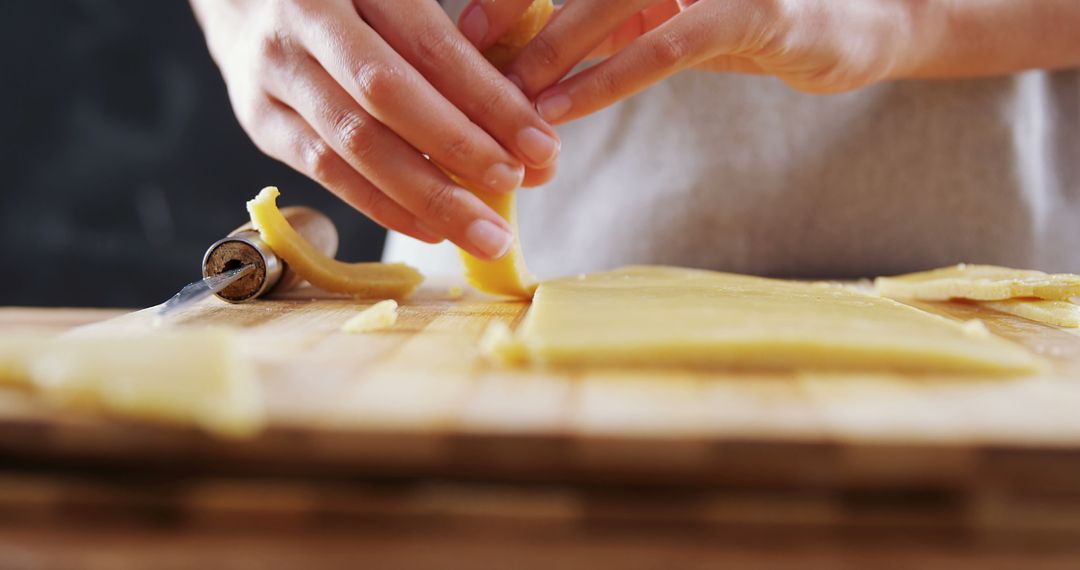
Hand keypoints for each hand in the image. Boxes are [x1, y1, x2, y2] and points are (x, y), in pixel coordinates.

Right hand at [190, 0, 561, 259]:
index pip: (431, 47)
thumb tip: (524, 117)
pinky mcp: (258, 118)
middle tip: (519, 187)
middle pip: (388, 97)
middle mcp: (304, 21)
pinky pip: (324, 171)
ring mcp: (273, 73)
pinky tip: (431, 228)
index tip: (539, 145)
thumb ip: (454, 39)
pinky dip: (381, 205)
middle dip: (461, 151)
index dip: (489, 100)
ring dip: (427, 196)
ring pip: (354, 144)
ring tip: (484, 232)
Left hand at [459, 0, 923, 122]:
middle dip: (518, 21)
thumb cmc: (750, 23)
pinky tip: (564, 107)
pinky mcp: (751, 9)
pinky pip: (665, 43)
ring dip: (552, 52)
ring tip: (507, 96)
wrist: (853, 26)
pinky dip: (608, 76)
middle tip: (465, 67)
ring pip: (612, 4)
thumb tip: (528, 63)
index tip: (468, 31)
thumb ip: (611, 30)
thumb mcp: (669, 20)